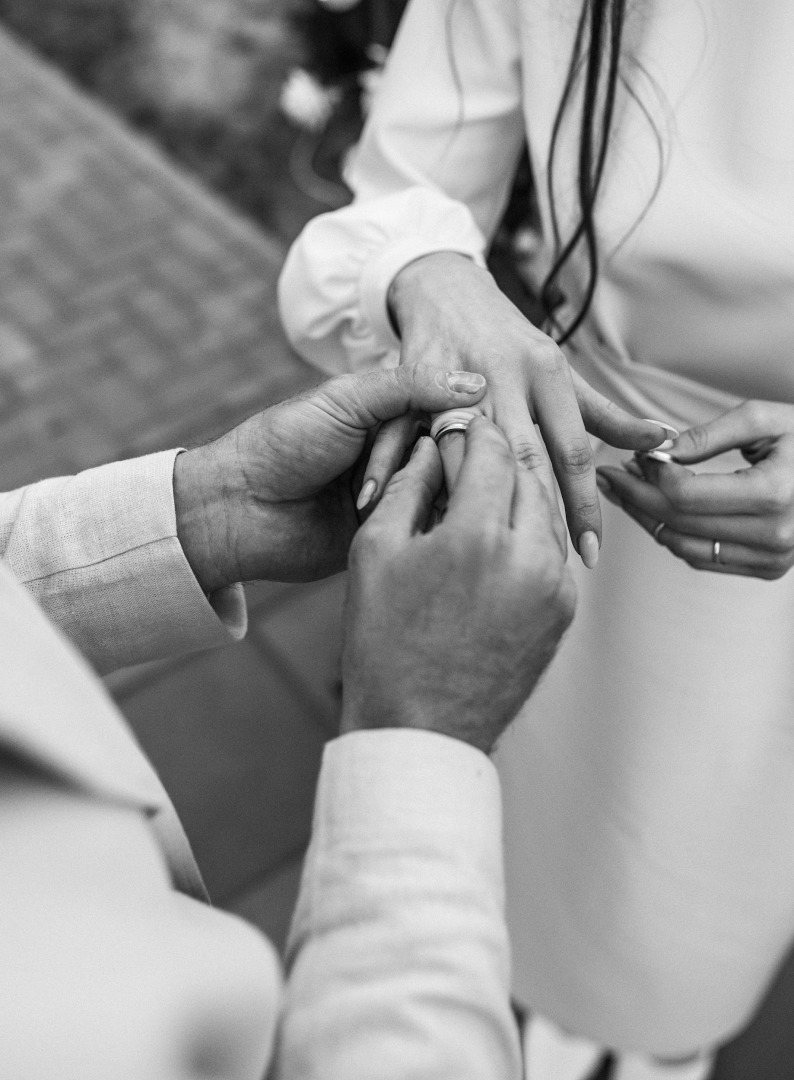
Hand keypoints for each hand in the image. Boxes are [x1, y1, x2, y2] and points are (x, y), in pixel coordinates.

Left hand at [174, 365, 486, 591]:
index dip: (451, 421)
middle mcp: (398, 453)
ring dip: (416, 494)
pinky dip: (413, 523)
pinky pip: (420, 528)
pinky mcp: (387, 534)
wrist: (239, 507)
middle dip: (426, 463)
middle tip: (380, 474)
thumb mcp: (347, 400)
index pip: (446, 413)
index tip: (445, 430)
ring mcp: (394, 495)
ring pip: (439, 492)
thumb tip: (476, 384)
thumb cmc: (285, 443)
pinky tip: (402, 523)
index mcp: (389, 414)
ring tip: (371, 499)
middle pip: (448, 455)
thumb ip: (410, 387)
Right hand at [341, 416, 575, 753]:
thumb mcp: (375, 553)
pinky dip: (529, 533)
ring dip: (518, 492)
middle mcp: (529, 556)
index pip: (491, 448)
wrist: (421, 728)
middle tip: (468, 457)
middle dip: (498, 456)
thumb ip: (406, 487)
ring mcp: (555, 587)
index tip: (454, 429)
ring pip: (547, 509)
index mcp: (477, 536)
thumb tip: (431, 448)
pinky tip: (497, 540)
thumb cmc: (385, 644)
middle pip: (527, 472)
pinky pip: (553, 551)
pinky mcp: (564, 613)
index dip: (469, 430)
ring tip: (481, 496)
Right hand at [361, 252, 669, 567]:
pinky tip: (399, 509)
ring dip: (471, 501)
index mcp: (546, 371)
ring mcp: (454, 375)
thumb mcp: (558, 372)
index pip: (573, 450)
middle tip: (542, 569)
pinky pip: (404, 434)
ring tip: (478, 551)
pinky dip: (399, 470)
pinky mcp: (411, 378)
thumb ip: (606, 414)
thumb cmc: (507, 340)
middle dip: (537, 517)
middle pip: (525, 455)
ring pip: (468, 450)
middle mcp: (505, 373)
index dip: (585, 506)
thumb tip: (662, 441)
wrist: (443, 290)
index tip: (591, 554)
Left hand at [596, 400, 793, 578]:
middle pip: (677, 521)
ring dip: (647, 519)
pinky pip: (701, 557)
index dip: (649, 475)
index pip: (685, 494)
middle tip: (610, 475)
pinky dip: (672, 535)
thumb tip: (656, 451)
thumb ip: (707, 436)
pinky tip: (656, 511)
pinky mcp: (767, 569)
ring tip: (627, 490)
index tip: (630, 455)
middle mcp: (775, 534)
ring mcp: (772, 558)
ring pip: (682, 545)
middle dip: (635, 497)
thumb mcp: (764, 420)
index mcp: (775, 492)